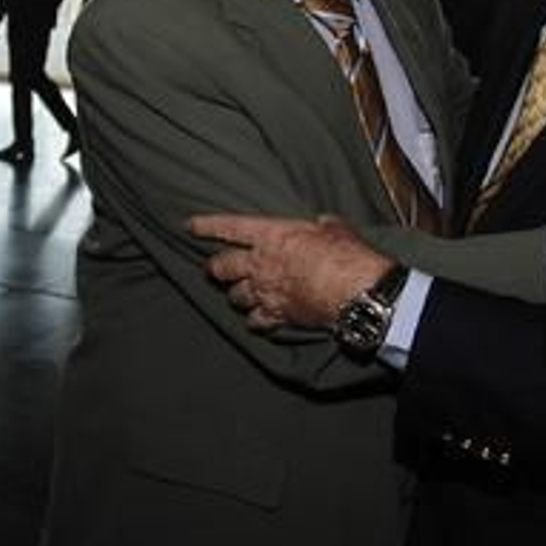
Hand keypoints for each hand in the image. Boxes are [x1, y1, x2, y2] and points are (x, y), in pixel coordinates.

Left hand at [188, 213, 391, 328]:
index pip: (229, 227)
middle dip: (214, 268)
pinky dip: (254, 320)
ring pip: (235, 296)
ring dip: (235, 295)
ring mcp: (265, 292)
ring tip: (237, 294)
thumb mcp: (335, 229)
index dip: (207, 226)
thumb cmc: (345, 255)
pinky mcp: (277, 315)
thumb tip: (325, 224)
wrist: (354, 291)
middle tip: (212, 268)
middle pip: (222, 266)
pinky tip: (255, 319)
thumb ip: (323, 226)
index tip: (191, 226)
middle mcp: (260, 264)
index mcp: (270, 235)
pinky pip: (255, 320)